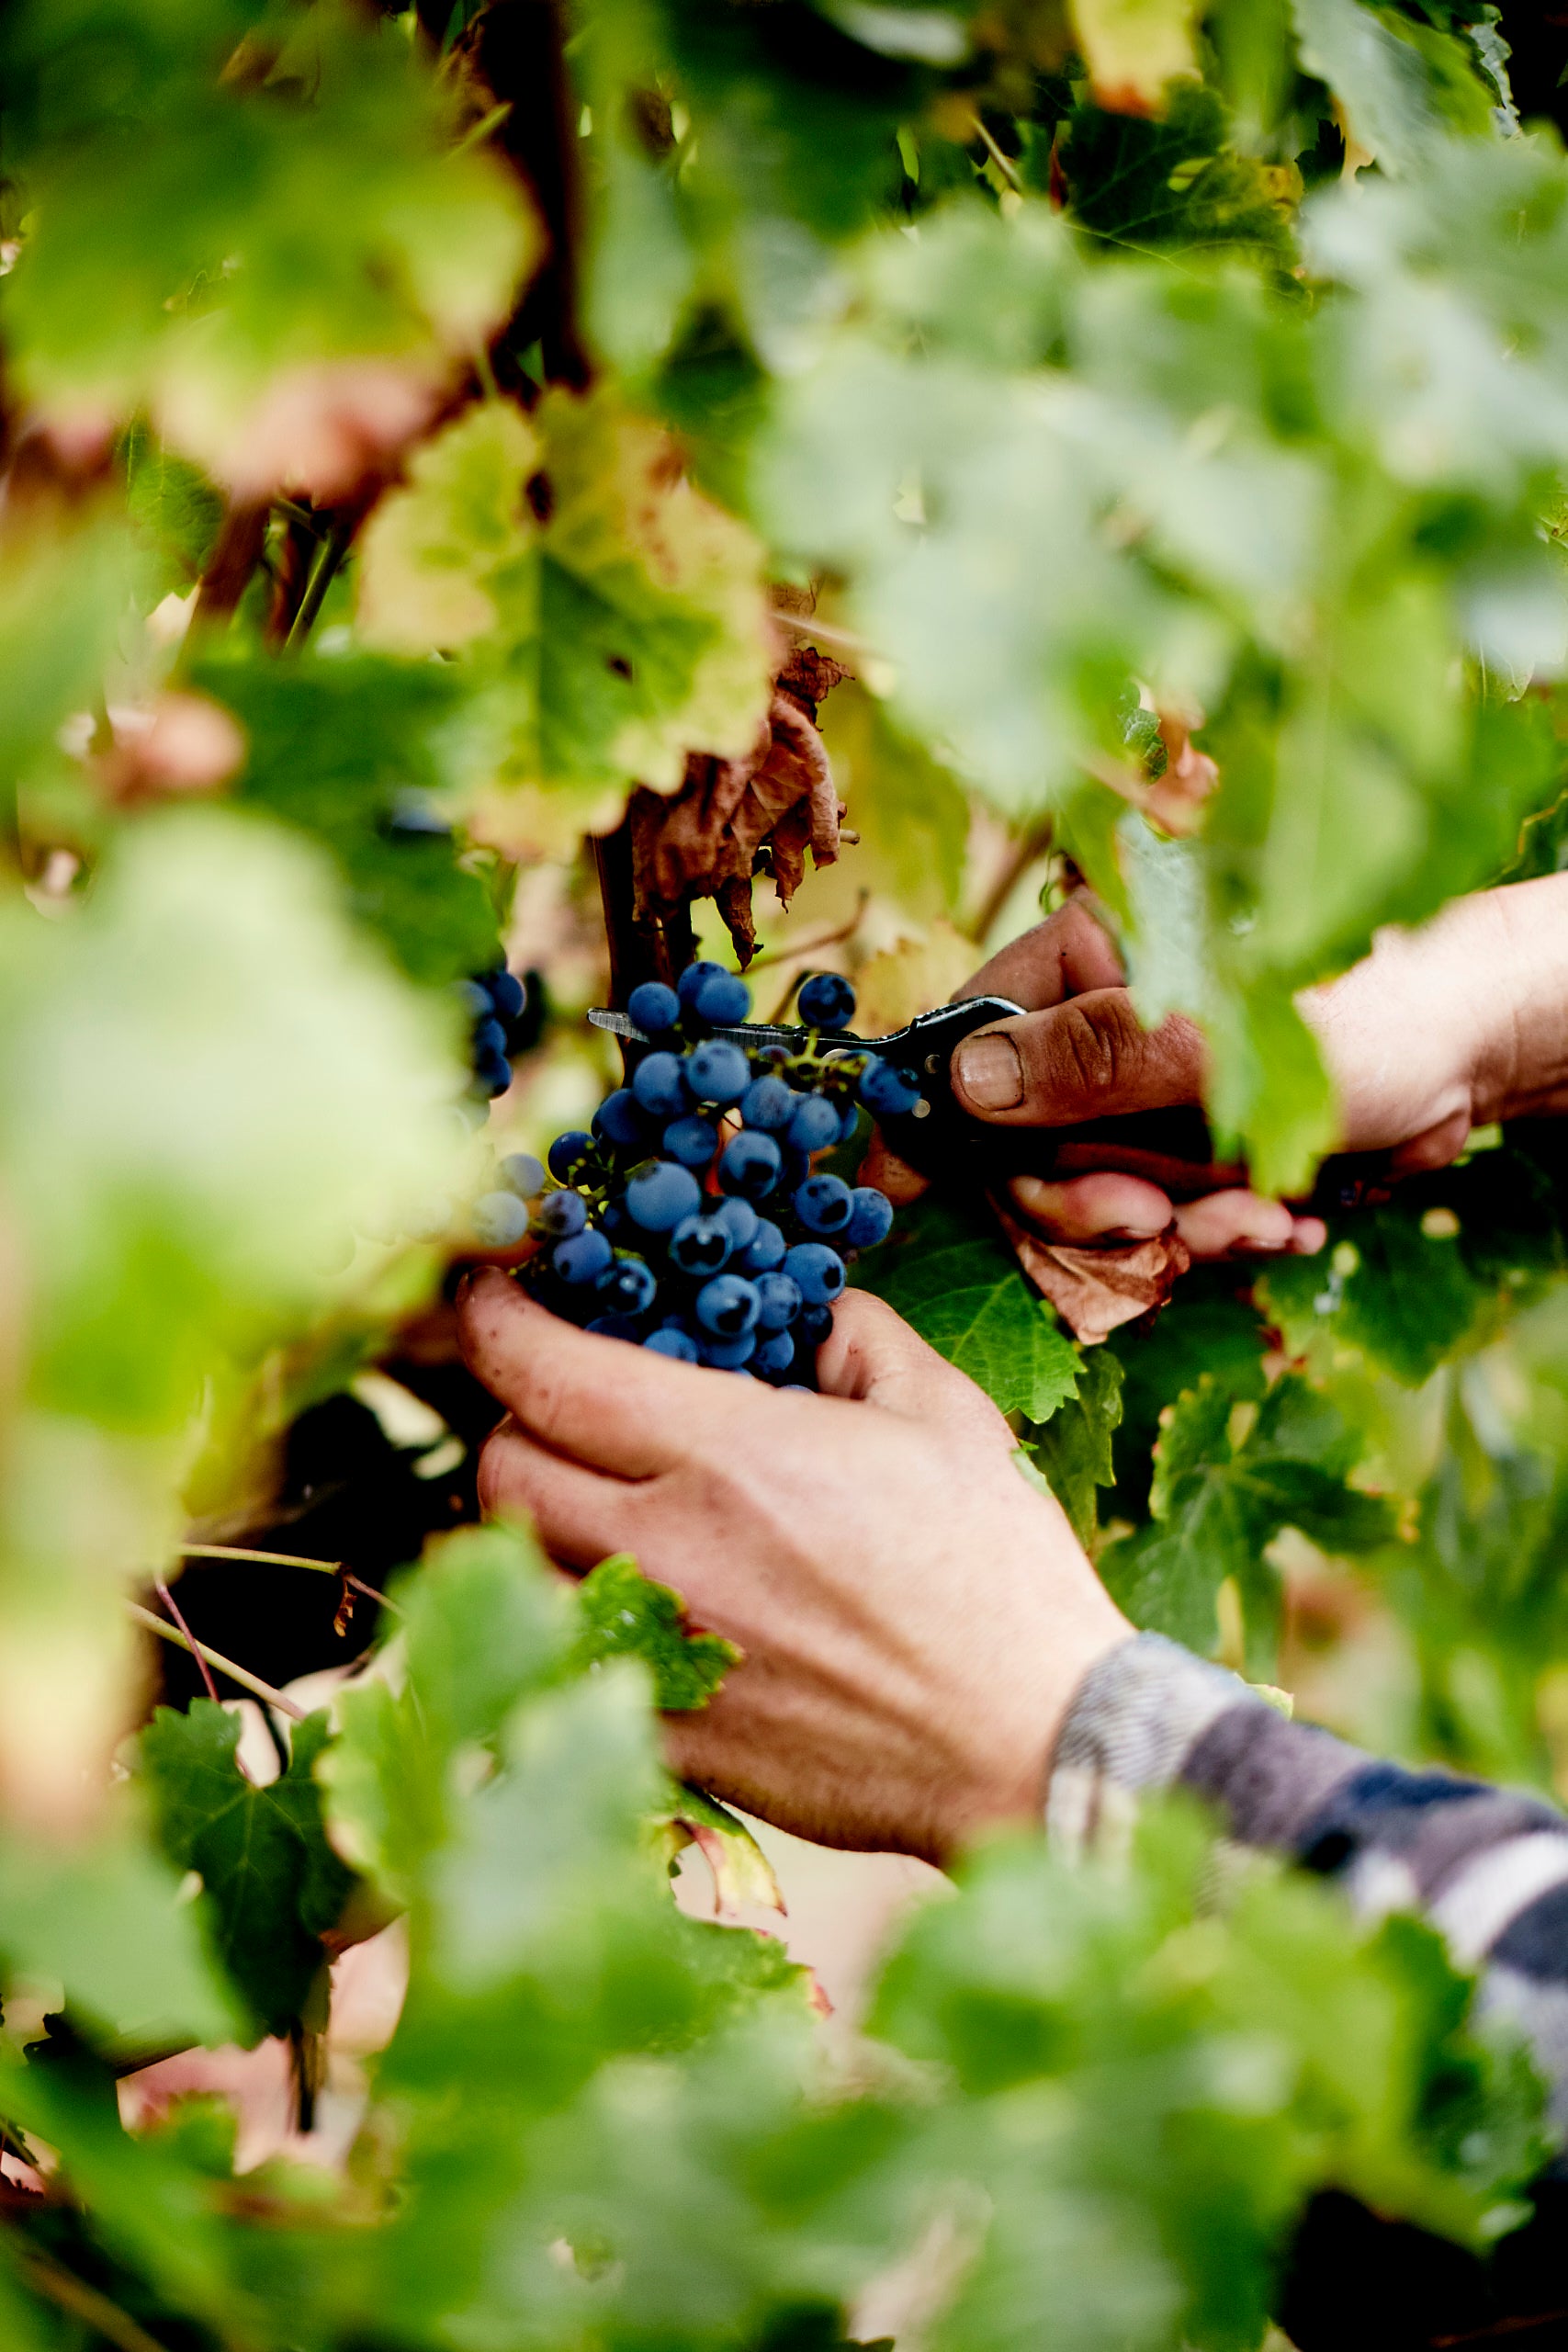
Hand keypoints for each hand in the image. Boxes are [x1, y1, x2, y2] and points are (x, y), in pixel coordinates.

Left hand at [457, 1271, 1131, 1862]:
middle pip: (502, 1471)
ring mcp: (662, 1653)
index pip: (545, 1373)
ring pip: (520, 1572)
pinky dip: (576, 1620)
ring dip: (537, 1525)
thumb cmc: (999, 1569)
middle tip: (561, 1413)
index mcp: (732, 1454)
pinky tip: (634, 1604)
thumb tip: (808, 1310)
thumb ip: (858, 1339)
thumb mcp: (945, 1414)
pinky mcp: (672, 1740)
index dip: (497, 1322)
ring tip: (594, 1508)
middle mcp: (673, 1549)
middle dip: (517, 1425)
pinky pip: (567, 1664)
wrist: (1031, 1740)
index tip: (495, 1299)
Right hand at [877, 877, 1567, 1262]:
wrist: (1481, 1056)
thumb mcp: (1213, 1038)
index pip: (964, 1039)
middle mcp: (1098, 1023)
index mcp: (1085, 955)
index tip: (894, 1194)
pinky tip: (1283, 1222)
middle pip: (1017, 1145)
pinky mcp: (1188, 1149)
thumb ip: (1083, 1063)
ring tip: (1253, 1221)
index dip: (929, 1121)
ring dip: (1169, 1231)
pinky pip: (1159, 1221)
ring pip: (1090, 1197)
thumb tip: (963, 1083)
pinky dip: (1215, 1236)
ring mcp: (1140, 1093)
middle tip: (1152, 1224)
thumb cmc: (1366, 1007)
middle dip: (1085, 1202)